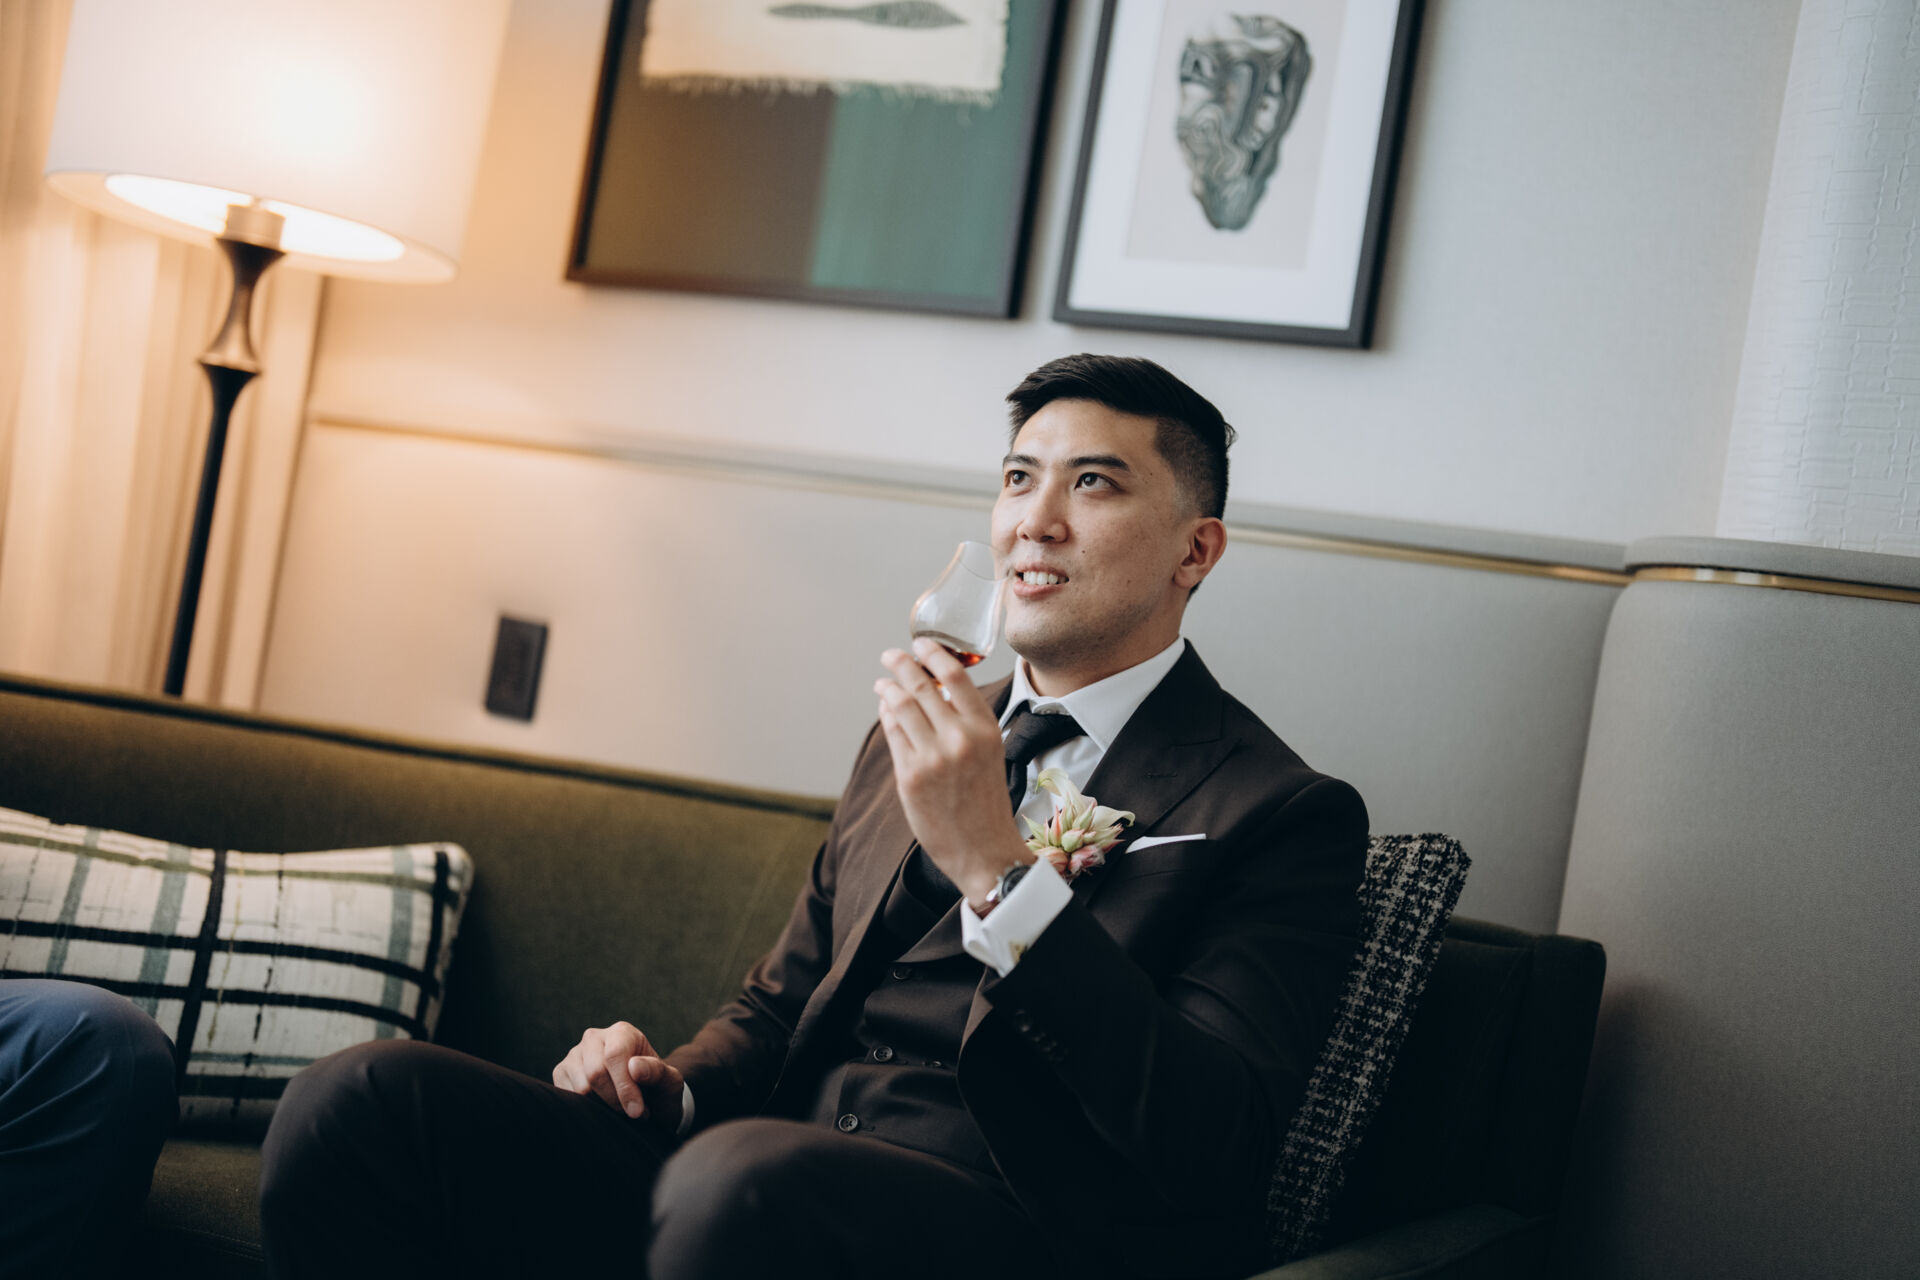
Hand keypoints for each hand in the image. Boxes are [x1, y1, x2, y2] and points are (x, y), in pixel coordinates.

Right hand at [552, 1020, 683, 1129]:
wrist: (647, 1105)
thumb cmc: (659, 1091)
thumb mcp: (669, 1082)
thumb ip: (657, 1072)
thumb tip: (634, 1066)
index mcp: (622, 1033)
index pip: (615, 1055)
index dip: (625, 1087)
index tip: (638, 1112)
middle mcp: (594, 1038)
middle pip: (595, 1073)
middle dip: (616, 1100)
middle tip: (634, 1114)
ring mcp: (574, 1055)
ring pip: (581, 1088)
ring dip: (603, 1107)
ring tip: (622, 1110)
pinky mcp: (561, 1074)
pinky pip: (567, 1096)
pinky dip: (586, 1109)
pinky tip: (602, 1108)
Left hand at [875, 637, 1029, 908]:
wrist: (984, 850)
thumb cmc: (986, 801)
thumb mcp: (990, 752)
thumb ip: (965, 722)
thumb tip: (933, 688)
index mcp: (985, 728)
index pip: (955, 676)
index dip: (933, 653)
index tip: (920, 644)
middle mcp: (959, 738)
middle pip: (920, 685)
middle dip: (900, 665)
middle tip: (891, 656)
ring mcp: (932, 758)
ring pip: (900, 706)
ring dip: (887, 688)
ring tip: (882, 683)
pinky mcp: (910, 777)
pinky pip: (892, 734)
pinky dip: (886, 716)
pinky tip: (885, 711)